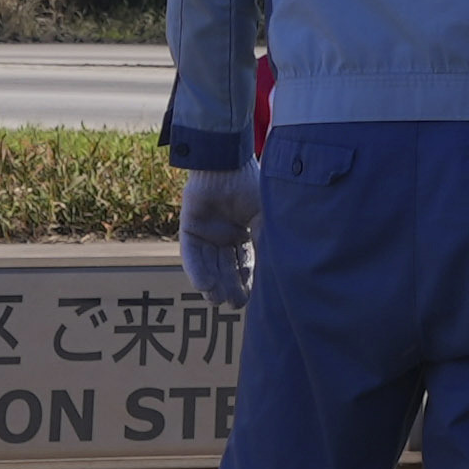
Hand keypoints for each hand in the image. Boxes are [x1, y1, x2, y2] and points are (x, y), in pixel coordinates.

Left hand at [177, 163, 259, 306]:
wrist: (228, 164)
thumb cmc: (252, 186)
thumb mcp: (265, 219)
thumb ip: (267, 243)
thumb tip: (278, 272)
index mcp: (244, 232)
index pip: (245, 263)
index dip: (247, 281)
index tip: (249, 300)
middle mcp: (224, 235)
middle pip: (226, 267)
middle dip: (229, 286)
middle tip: (233, 305)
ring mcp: (206, 232)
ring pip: (209, 264)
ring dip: (212, 283)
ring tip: (216, 300)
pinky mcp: (189, 228)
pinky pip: (191, 254)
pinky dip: (197, 270)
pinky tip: (203, 285)